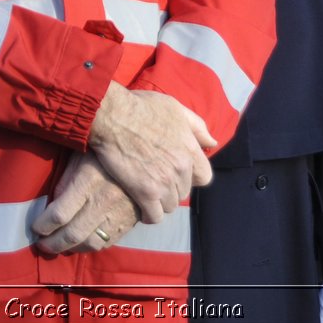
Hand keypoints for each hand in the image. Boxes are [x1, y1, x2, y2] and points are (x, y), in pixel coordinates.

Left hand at [31, 153, 139, 254]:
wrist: (144, 157)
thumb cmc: (103, 153)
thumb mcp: (78, 158)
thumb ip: (64, 182)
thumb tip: (50, 208)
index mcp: (87, 181)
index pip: (59, 214)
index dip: (44, 225)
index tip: (35, 228)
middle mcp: (103, 201)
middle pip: (73, 234)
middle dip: (53, 244)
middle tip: (42, 245)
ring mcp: (118, 214)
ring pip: (90, 243)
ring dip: (71, 249)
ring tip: (59, 247)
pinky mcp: (129, 222)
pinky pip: (107, 243)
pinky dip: (90, 247)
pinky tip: (80, 244)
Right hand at [86, 84, 213, 222]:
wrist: (111, 115)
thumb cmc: (139, 107)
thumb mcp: (174, 107)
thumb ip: (197, 126)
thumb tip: (212, 142)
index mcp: (190, 149)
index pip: (204, 177)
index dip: (190, 176)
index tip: (176, 172)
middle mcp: (181, 168)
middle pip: (184, 192)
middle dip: (172, 188)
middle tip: (155, 180)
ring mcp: (164, 182)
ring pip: (170, 205)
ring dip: (160, 201)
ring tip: (147, 193)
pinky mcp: (145, 192)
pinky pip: (155, 215)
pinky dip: (149, 215)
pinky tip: (141, 209)